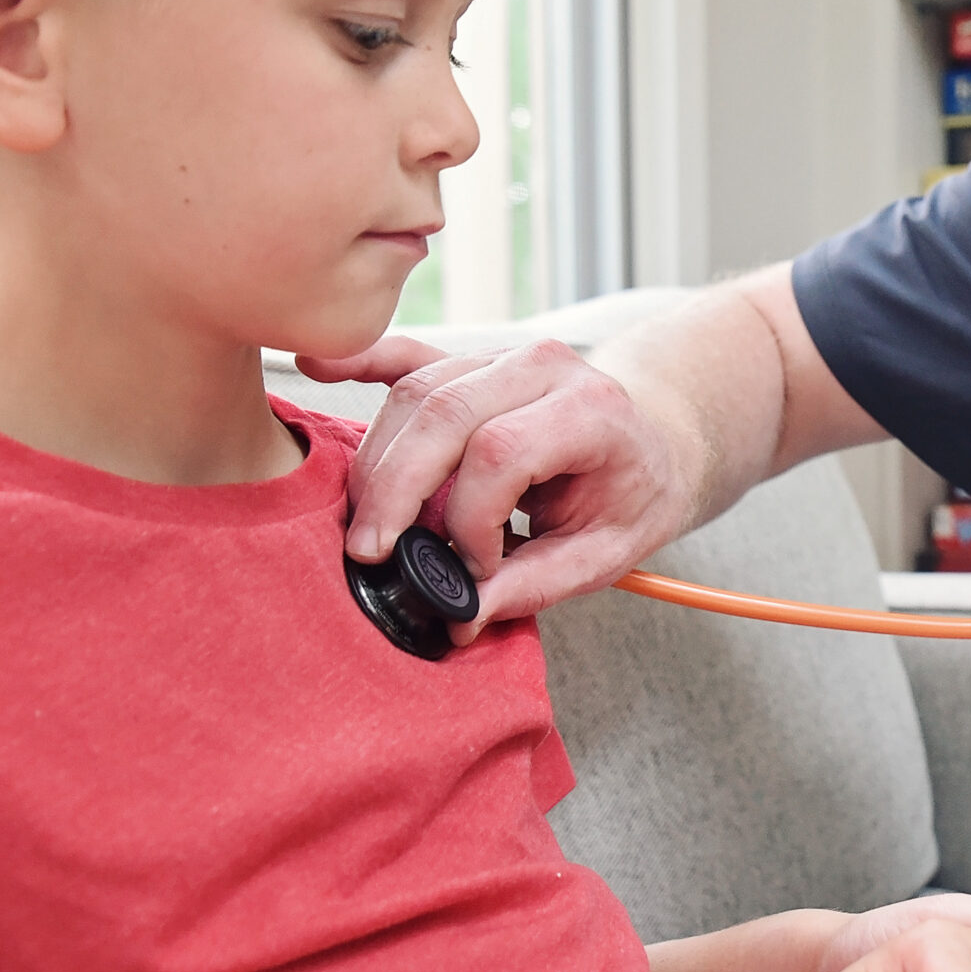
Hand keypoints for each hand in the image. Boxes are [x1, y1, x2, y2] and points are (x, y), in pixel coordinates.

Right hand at [297, 336, 690, 637]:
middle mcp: (543, 367)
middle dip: (397, 490)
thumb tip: (463, 616)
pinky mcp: (470, 361)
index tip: (472, 568)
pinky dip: (359, 362)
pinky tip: (314, 367)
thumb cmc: (634, 494)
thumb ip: (535, 584)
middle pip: (444, 415)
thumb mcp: (607, 553)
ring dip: (378, 462)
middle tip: (371, 551)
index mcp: (590, 411)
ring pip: (415, 394)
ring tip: (370, 523)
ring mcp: (503, 355)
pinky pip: (406, 355)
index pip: (502, 451)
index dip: (470, 517)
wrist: (656, 439)